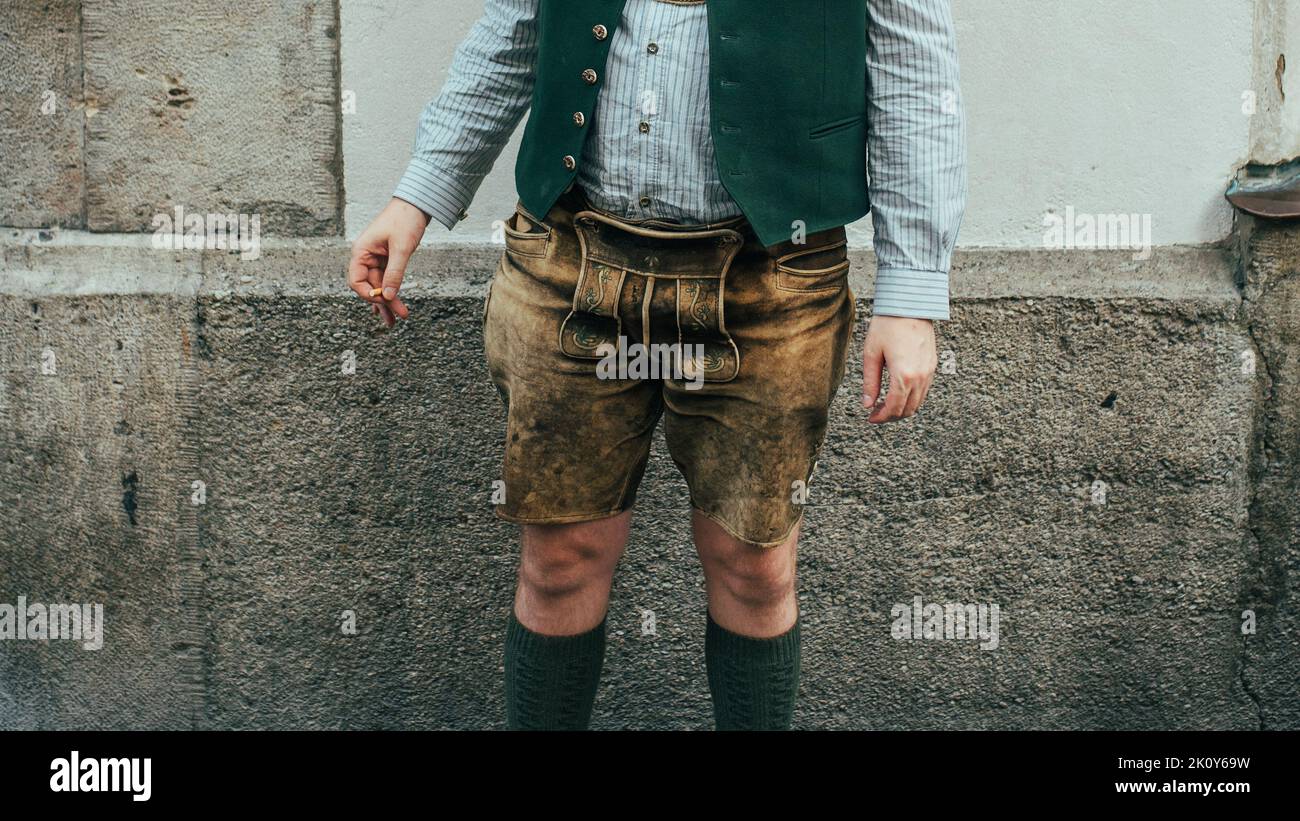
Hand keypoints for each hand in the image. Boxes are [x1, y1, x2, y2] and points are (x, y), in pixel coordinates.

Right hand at [347, 198, 430, 326]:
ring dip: (388, 302)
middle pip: (370, 286)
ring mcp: (376, 258)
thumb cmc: (405, 220)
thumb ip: (395, 273)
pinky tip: (393, 306)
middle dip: (382, 303)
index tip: (386, 301)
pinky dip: (391, 291)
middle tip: (395, 320)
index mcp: (361, 251)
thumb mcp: (401, 248)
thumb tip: (389, 296)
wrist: (416, 204)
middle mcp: (365, 256)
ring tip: (396, 319)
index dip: (369, 294)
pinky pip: (386, 279)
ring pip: (380, 285)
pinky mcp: (387, 258)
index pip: (356, 281)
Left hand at [862, 315, 937, 422]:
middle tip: (876, 414)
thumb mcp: (872, 354)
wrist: (910, 305)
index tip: (870, 418)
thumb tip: (867, 405)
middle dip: (891, 416)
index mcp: (903, 375)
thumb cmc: (887, 326)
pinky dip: (912, 398)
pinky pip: (924, 391)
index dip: (881, 417)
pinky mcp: (933, 365)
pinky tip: (898, 393)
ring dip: (902, 409)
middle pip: (907, 409)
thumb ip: (870, 383)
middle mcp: (920, 377)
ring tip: (885, 405)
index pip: (893, 408)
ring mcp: (929, 371)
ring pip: (918, 403)